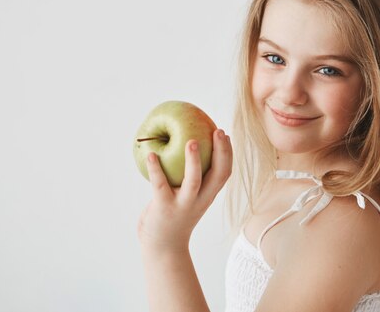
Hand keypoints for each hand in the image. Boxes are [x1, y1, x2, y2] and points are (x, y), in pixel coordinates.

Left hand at [137, 129, 232, 252]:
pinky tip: (151, 155)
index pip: (225, 173)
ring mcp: (183, 205)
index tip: (224, 134)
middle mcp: (200, 200)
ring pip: (193, 181)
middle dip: (221, 153)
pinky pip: (160, 185)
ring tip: (191, 141)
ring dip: (193, 161)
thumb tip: (189, 146)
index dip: (228, 153)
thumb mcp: (191, 198)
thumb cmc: (176, 215)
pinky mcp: (164, 208)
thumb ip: (193, 179)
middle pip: (217, 175)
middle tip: (218, 131)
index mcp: (208, 195)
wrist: (163, 247)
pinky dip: (156, 169)